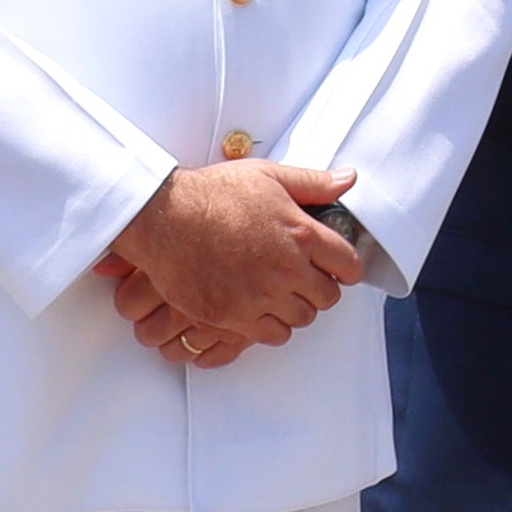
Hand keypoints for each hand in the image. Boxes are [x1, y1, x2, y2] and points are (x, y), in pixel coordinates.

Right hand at [100, 159, 365, 363]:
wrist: (163, 220)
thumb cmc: (212, 194)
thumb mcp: (268, 176)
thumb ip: (312, 183)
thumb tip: (347, 180)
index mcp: (300, 234)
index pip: (348, 265)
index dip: (346, 268)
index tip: (338, 268)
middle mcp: (285, 269)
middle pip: (327, 297)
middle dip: (321, 289)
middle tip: (306, 280)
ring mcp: (260, 297)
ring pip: (301, 319)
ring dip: (297, 308)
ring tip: (282, 295)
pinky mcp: (233, 316)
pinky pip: (272, 335)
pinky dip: (272, 326)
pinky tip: (262, 311)